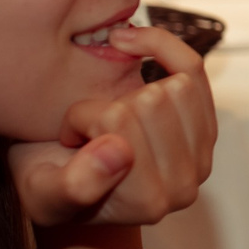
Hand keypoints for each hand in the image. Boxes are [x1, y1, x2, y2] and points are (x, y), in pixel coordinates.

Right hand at [10, 24, 216, 232]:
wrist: (70, 188)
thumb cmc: (51, 186)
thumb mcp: (42, 194)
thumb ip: (73, 185)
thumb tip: (121, 152)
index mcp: (146, 202)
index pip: (119, 120)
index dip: (82, 117)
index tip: (70, 140)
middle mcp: (182, 185)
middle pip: (153, 100)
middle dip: (108, 104)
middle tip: (89, 131)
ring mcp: (200, 157)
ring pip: (178, 84)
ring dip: (133, 87)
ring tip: (109, 117)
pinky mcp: (206, 128)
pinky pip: (193, 69)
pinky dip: (161, 47)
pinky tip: (129, 45)